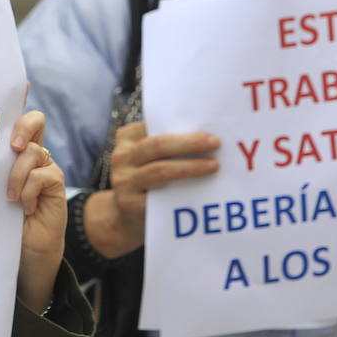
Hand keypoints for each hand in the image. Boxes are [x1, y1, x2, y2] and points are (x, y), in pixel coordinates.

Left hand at [8, 111, 64, 313]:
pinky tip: (23, 206)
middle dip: (23, 126)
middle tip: (13, 145)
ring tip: (8, 198)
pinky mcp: (55, 187)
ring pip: (35, 152)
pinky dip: (30, 188)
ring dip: (18, 174)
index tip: (16, 85)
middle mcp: (31, 156)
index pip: (14, 119)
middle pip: (34, 122)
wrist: (22, 257)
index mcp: (11, 153)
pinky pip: (44, 174)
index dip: (17, 97)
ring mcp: (45, 170)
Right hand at [84, 121, 219, 257]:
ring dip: (191, 167)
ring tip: (214, 165)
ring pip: (161, 170)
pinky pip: (160, 196)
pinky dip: (183, 191)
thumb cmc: (149, 178)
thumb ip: (168, 144)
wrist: (128, 214)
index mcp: (128, 137)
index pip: (155, 124)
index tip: (208, 122)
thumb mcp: (151, 156)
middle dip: (190, 143)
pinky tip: (201, 189)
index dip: (181, 122)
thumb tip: (206, 134)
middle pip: (158, 145)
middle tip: (215, 143)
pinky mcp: (129, 203)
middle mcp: (121, 156)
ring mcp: (124, 180)